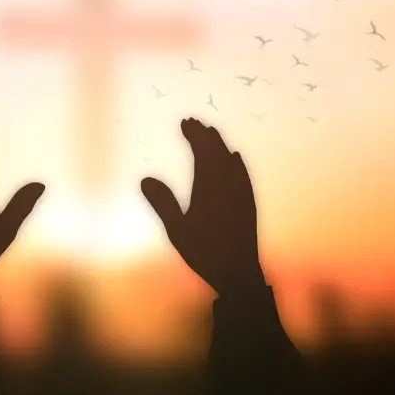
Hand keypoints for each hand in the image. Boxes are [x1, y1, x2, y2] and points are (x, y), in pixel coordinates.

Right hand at [141, 118, 264, 296]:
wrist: (238, 271)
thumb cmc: (204, 252)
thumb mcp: (177, 230)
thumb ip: (163, 203)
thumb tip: (146, 179)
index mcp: (209, 186)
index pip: (202, 151)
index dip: (194, 135)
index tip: (185, 122)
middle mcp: (228, 184)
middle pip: (217, 151)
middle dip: (206, 135)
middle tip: (194, 122)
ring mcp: (241, 193)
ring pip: (231, 160)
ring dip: (220, 144)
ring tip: (211, 134)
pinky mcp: (249, 203)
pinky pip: (243, 173)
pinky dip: (236, 161)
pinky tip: (235, 158)